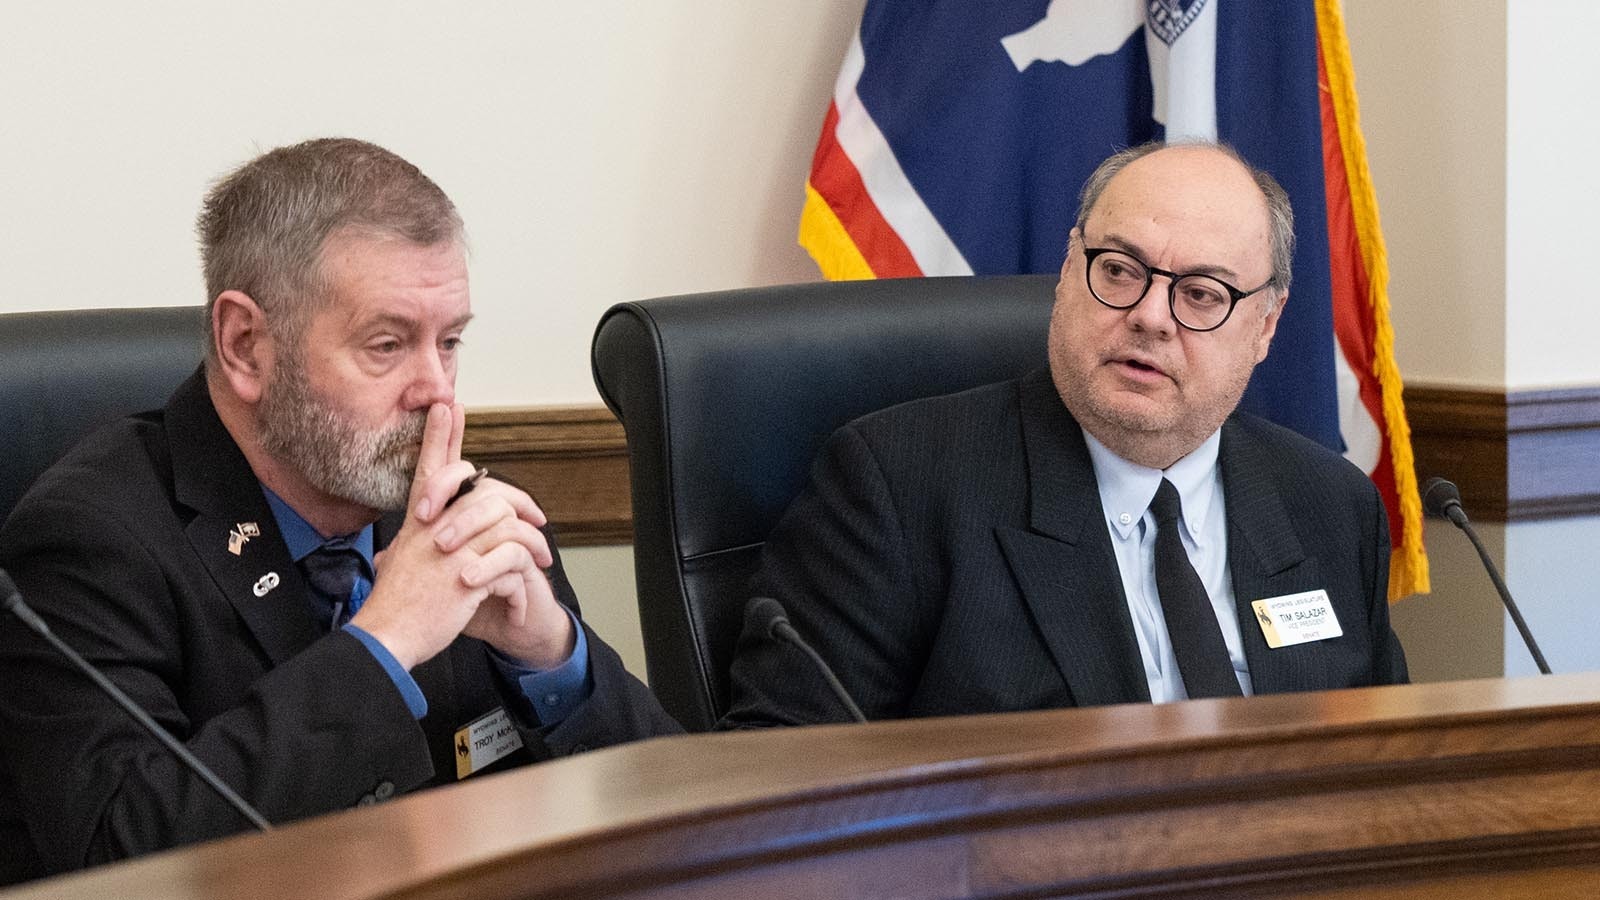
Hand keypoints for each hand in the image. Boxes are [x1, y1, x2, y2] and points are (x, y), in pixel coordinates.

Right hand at [349, 402, 574, 669]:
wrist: (385, 635)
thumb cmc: (395, 604)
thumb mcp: (402, 563)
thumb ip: (416, 545)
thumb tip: (412, 544)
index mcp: (418, 522)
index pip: (431, 468)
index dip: (440, 436)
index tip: (449, 405)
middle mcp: (432, 526)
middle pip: (477, 485)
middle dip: (515, 494)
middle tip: (536, 511)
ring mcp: (450, 548)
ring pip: (503, 518)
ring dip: (531, 537)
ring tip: (544, 553)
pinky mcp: (466, 574)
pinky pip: (508, 556)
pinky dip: (523, 567)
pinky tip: (532, 577)